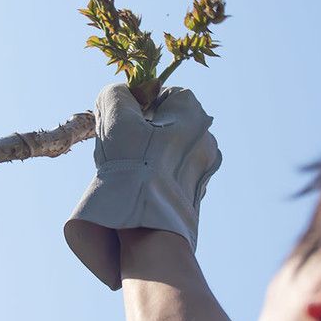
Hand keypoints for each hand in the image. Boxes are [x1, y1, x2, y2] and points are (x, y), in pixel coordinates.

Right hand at [65, 84, 221, 288]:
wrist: (151, 228)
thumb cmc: (134, 168)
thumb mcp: (116, 120)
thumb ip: (114, 95)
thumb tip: (118, 94)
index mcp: (193, 114)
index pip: (164, 92)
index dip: (138, 102)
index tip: (120, 120)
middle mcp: (206, 137)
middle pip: (168, 122)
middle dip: (142, 130)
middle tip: (120, 146)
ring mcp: (205, 167)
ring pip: (170, 149)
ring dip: (149, 154)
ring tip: (128, 170)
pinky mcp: (196, 193)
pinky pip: (173, 173)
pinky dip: (156, 175)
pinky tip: (139, 187)